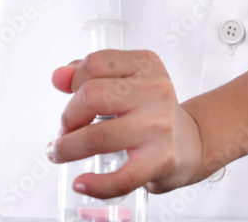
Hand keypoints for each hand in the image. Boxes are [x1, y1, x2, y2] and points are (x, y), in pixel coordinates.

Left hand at [47, 50, 204, 197]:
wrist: (189, 142)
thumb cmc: (150, 111)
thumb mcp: (127, 82)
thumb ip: (90, 75)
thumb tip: (58, 76)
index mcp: (146, 65)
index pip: (95, 63)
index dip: (73, 82)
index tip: (72, 97)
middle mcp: (155, 91)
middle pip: (91, 96)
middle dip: (67, 116)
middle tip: (65, 130)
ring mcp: (158, 126)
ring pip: (97, 136)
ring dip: (67, 148)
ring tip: (60, 152)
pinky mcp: (160, 160)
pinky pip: (120, 178)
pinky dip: (95, 185)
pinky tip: (82, 183)